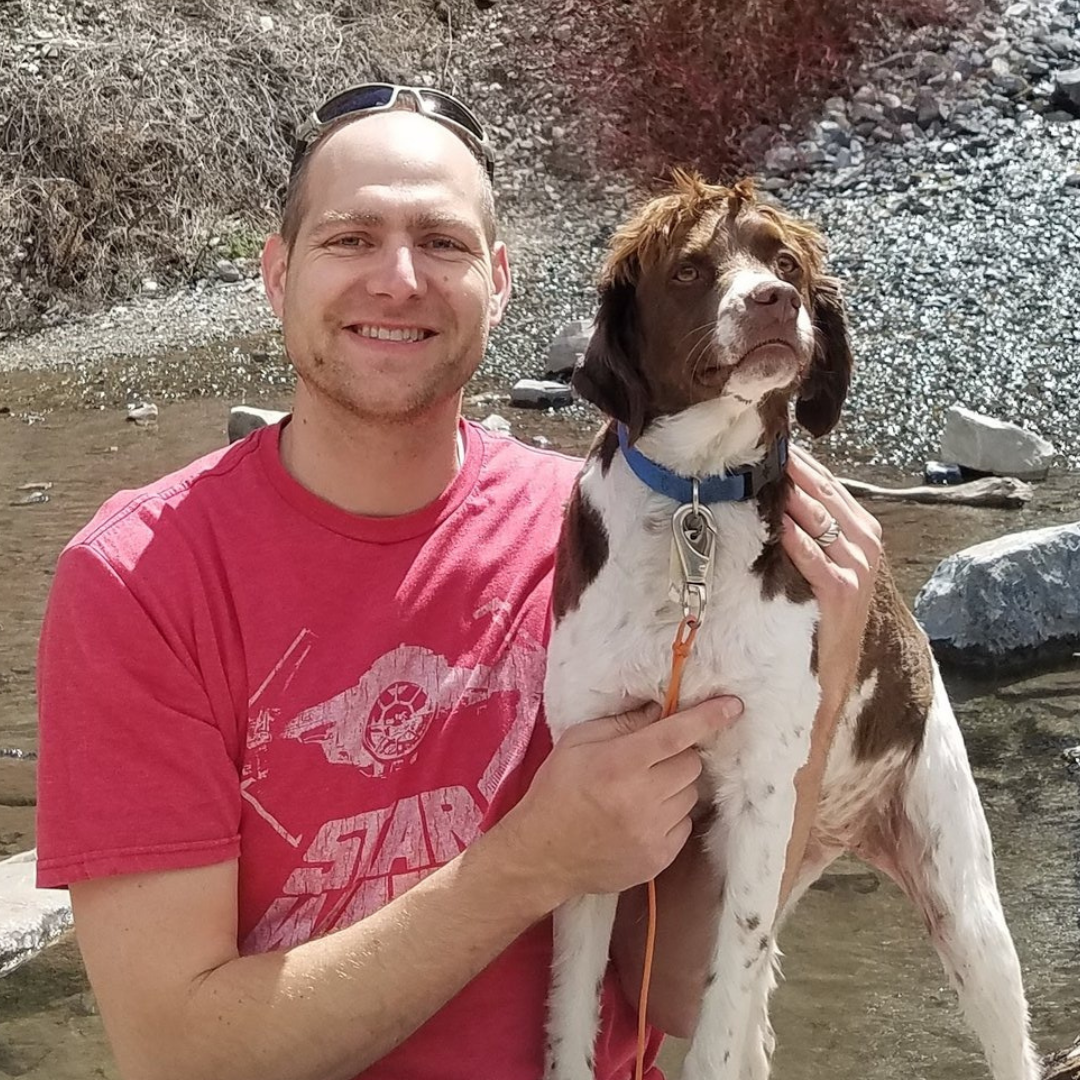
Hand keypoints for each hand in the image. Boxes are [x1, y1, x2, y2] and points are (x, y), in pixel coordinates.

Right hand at [505, 698, 741, 903]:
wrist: (543, 855)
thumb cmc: (556, 790)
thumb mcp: (577, 743)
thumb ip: (622, 724)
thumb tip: (662, 709)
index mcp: (620, 763)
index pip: (676, 734)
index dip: (708, 717)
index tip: (733, 705)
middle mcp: (642, 798)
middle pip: (691, 764)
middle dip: (678, 756)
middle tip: (651, 760)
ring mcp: (653, 832)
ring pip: (691, 794)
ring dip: (675, 786)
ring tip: (641, 791)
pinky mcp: (659, 858)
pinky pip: (684, 824)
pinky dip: (671, 815)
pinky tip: (641, 815)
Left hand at [780, 445, 882, 720]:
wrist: (832, 668)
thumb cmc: (822, 610)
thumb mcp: (824, 560)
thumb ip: (809, 525)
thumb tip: (773, 486)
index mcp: (861, 527)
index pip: (825, 480)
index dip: (795, 459)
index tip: (765, 438)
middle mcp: (864, 541)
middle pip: (822, 491)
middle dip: (789, 468)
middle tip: (753, 446)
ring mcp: (856, 566)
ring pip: (819, 517)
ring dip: (788, 494)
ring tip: (757, 472)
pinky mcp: (842, 590)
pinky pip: (814, 557)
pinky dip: (795, 539)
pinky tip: (775, 523)